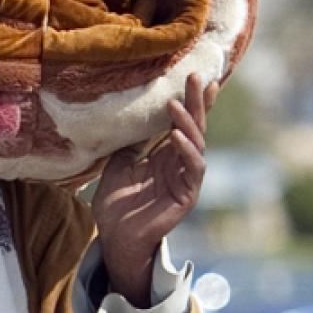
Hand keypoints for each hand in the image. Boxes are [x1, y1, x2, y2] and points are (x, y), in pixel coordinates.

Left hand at [92, 75, 215, 306]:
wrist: (115, 236)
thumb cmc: (117, 204)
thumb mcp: (117, 166)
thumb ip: (128, 145)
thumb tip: (127, 123)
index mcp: (165, 155)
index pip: (181, 123)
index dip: (190, 101)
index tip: (194, 76)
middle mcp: (179, 163)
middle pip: (194, 127)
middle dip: (197, 102)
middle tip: (198, 77)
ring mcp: (186, 178)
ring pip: (196, 144)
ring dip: (188, 123)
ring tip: (176, 104)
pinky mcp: (187, 194)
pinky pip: (192, 168)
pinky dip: (186, 151)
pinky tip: (177, 137)